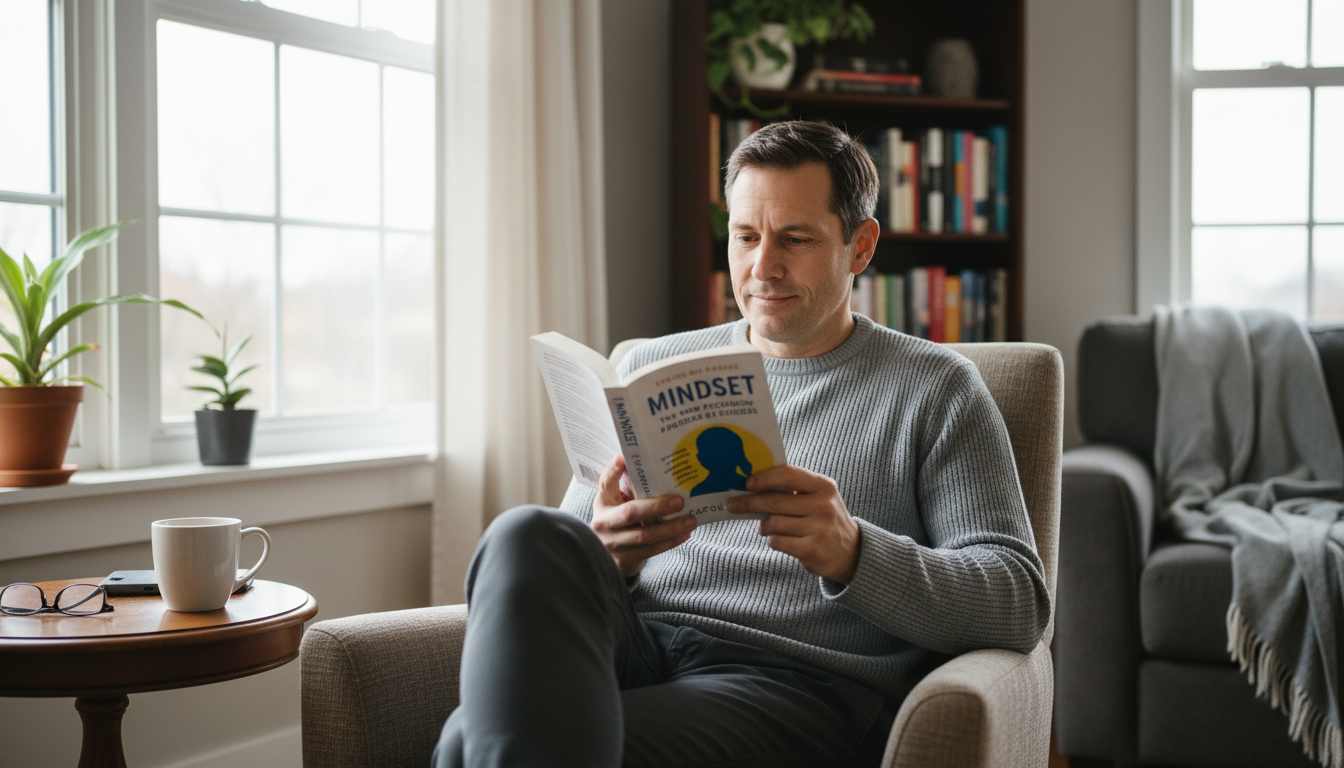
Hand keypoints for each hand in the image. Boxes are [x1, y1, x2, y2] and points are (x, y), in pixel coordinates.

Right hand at [591, 455, 696, 577]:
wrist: (604, 557)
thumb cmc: (616, 521)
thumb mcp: (614, 503)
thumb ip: (626, 486)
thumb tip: (645, 462)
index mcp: (603, 503)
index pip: (605, 484)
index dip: (613, 471)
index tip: (623, 458)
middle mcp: (604, 523)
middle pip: (630, 513)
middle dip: (657, 507)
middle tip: (679, 501)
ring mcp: (613, 544)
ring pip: (645, 535)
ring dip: (671, 528)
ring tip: (691, 520)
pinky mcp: (624, 560)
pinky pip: (651, 551)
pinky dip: (670, 542)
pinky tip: (684, 534)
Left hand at [726, 465, 860, 583]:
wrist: (851, 552)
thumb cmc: (824, 519)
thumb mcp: (818, 497)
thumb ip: (793, 489)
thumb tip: (752, 485)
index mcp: (823, 486)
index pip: (788, 475)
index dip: (764, 478)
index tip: (747, 483)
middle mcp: (823, 505)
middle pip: (775, 501)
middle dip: (749, 503)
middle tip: (732, 504)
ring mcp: (819, 528)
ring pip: (773, 523)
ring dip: (763, 526)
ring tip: (765, 527)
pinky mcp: (813, 550)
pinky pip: (778, 542)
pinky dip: (773, 540)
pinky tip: (778, 539)